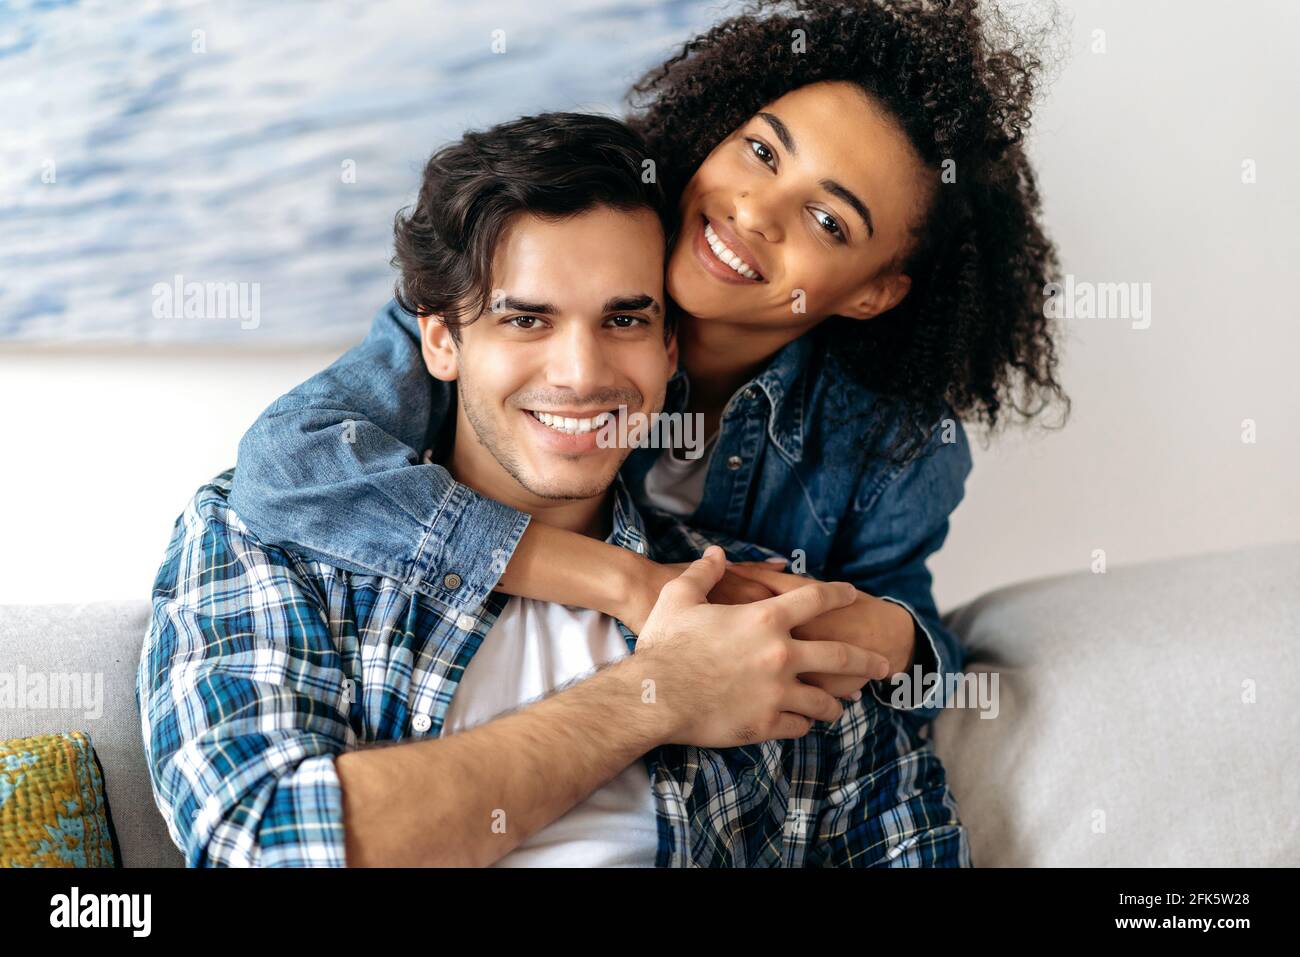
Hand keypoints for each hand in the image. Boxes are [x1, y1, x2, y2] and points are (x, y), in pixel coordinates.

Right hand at [633, 547, 890, 747]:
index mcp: (766, 619)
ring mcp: (777, 692)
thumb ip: (703, 572)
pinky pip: (799, 724)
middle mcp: (781, 655)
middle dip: (867, 661)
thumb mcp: (680, 597)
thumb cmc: (666, 644)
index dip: (839, 595)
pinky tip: (805, 722)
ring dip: (837, 701)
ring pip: (824, 699)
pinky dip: (805, 722)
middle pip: (840, 656)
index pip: (816, 600)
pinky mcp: (766, 723)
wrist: (654, 695)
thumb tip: (715, 553)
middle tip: (883, 665)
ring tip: (844, 704)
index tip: (854, 595)